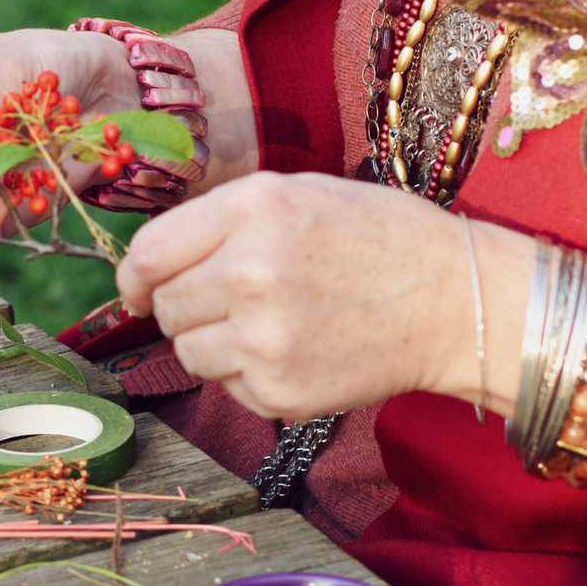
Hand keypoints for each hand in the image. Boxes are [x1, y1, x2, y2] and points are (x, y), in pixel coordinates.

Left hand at [115, 172, 475, 420]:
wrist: (452, 302)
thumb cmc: (378, 240)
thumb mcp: (298, 194)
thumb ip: (222, 221)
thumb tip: (151, 263)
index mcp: (252, 209)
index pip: (149, 253)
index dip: (134, 277)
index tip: (138, 289)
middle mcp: (248, 271)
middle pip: (164, 306)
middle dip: (185, 306)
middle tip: (234, 302)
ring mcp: (261, 337)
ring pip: (187, 352)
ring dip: (213, 342)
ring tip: (270, 325)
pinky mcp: (278, 391)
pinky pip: (226, 386)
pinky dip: (248, 374)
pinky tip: (296, 350)